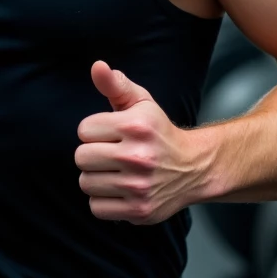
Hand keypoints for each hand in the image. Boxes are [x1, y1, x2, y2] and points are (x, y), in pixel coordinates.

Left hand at [75, 62, 198, 224]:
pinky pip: (96, 207)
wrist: (195, 168)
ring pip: (86, 183)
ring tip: (116, 172)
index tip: (112, 134)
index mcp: (137, 126)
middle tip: (112, 155)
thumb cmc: (159, 133)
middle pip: (81, 158)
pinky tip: (120, 190)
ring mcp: (139, 187)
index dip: (95, 131)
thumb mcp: (141, 103)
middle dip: (93, 155)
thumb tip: (97, 66)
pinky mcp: (139, 211)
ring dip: (97, 178)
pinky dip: (104, 201)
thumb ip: (115, 84)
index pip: (84, 130)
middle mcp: (139, 157)